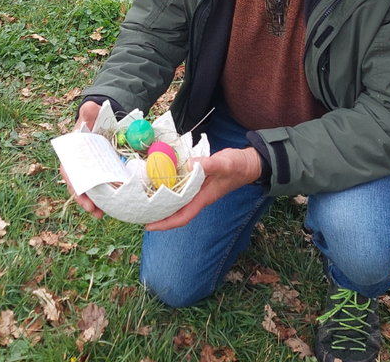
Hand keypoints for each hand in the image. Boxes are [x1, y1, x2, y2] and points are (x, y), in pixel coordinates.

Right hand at [60, 101, 104, 218]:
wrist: (103, 124)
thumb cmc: (93, 121)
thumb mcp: (91, 114)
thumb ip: (89, 112)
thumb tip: (89, 107)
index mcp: (71, 154)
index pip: (68, 171)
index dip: (72, 182)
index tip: (78, 191)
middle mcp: (78, 166)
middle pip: (77, 186)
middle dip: (83, 200)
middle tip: (93, 210)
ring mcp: (90, 173)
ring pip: (89, 192)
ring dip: (93, 204)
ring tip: (101, 215)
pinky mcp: (102, 177)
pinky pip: (102, 190)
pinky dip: (105, 200)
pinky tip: (113, 208)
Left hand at [145, 147, 262, 231]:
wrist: (249, 163)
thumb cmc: (238, 166)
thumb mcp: (225, 164)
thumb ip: (209, 165)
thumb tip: (190, 166)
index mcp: (203, 198)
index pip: (182, 216)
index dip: (166, 223)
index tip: (149, 226)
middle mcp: (199, 196)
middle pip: (176, 212)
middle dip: (159, 215)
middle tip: (140, 212)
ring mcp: (198, 189)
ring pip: (177, 200)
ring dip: (162, 202)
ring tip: (144, 200)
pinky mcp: (198, 180)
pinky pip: (181, 187)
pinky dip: (169, 186)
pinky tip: (160, 180)